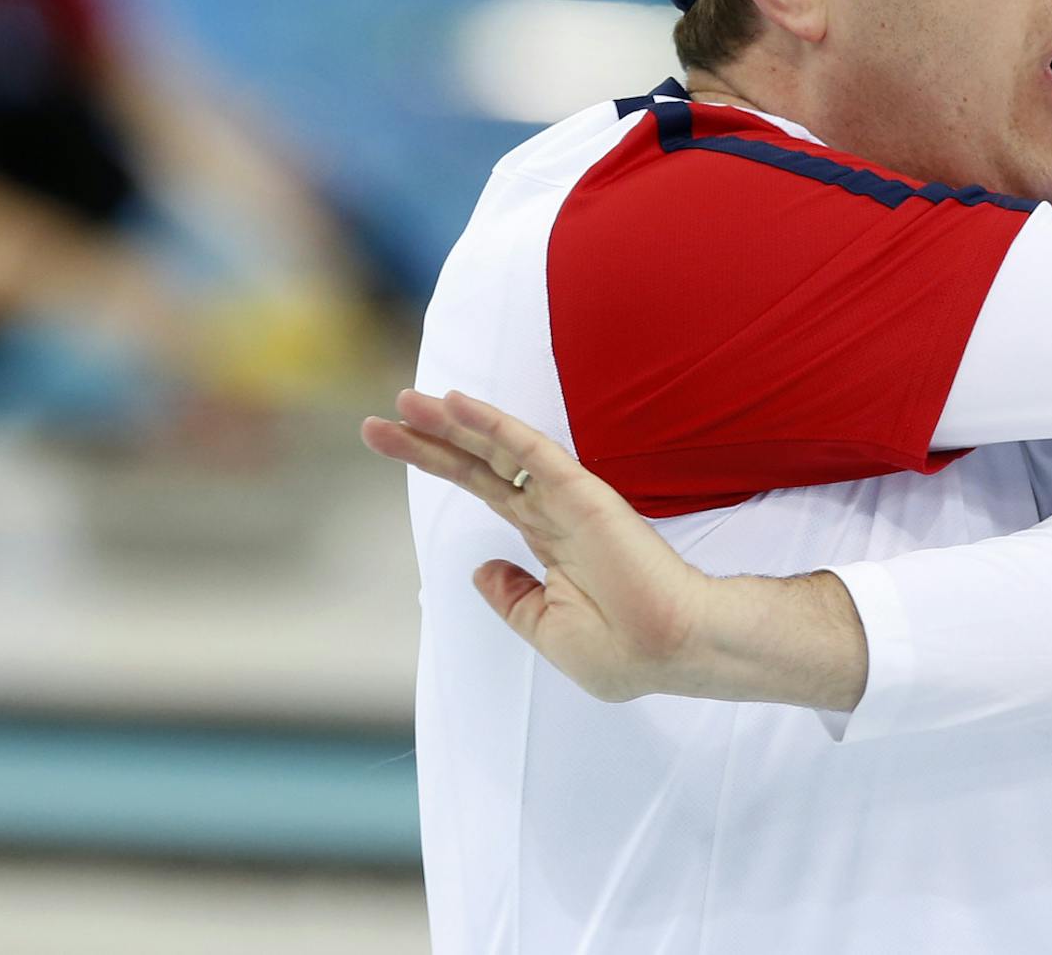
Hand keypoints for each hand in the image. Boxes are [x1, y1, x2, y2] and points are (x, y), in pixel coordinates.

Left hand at [362, 389, 710, 702]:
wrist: (674, 649)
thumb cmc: (625, 651)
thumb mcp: (548, 631)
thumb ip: (511, 598)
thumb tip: (480, 570)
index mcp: (545, 541)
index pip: (482, 488)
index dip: (436, 463)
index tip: (392, 445)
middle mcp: (549, 511)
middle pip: (477, 463)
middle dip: (427, 440)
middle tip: (377, 421)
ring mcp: (563, 498)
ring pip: (496, 449)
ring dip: (450, 424)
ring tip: (404, 401)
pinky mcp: (580, 493)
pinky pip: (528, 451)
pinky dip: (493, 425)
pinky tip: (458, 405)